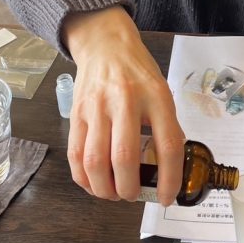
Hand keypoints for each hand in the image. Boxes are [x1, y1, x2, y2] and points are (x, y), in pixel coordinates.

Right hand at [62, 6, 185, 203]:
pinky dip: (83, 177)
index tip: (166, 197)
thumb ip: (166, 126)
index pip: (167, 146)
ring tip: (113, 194)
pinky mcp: (76, 113)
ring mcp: (97, 107)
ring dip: (104, 189)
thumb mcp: (162, 92)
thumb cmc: (138, 73)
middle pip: (124, 158)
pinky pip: (75, 154)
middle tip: (133, 196)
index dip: (169, 178)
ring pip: (95, 161)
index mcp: (156, 97)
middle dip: (129, 189)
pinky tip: (93, 183)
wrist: (105, 45)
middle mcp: (126, 101)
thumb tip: (169, 169)